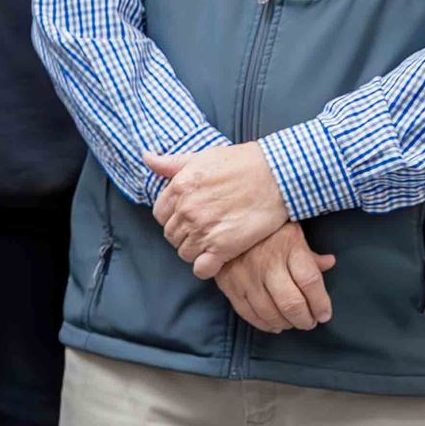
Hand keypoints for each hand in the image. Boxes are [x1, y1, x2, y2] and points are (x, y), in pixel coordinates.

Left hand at [146, 140, 289, 274]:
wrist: (277, 175)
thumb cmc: (242, 163)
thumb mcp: (202, 157)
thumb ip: (171, 163)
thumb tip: (147, 157)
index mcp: (178, 189)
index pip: (160, 215)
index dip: (173, 218)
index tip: (187, 218)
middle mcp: (187, 211)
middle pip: (171, 235)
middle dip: (183, 235)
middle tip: (202, 231)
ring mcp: (203, 230)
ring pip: (184, 252)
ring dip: (195, 250)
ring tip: (211, 243)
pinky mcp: (224, 247)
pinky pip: (202, 269)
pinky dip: (205, 268)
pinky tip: (215, 261)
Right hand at [214, 222, 336, 331]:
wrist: (225, 225)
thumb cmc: (266, 231)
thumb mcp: (292, 234)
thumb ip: (310, 254)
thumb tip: (330, 263)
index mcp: (289, 247)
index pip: (310, 282)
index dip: (320, 303)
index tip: (324, 315)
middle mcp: (268, 263)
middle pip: (291, 302)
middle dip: (305, 319)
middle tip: (309, 323)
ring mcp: (247, 276)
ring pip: (270, 311)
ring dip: (285, 323)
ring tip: (293, 323)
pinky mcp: (230, 286)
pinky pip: (247, 312)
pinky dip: (263, 324)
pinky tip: (273, 325)